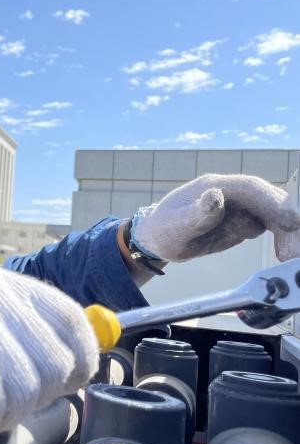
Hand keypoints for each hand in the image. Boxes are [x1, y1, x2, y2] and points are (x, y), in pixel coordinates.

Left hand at [132, 174, 299, 261]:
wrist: (158, 239)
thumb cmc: (162, 230)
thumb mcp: (174, 225)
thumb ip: (196, 213)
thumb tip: (215, 195)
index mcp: (214, 187)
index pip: (250, 188)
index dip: (272, 202)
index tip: (289, 222)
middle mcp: (231, 194)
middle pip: (270, 200)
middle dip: (287, 222)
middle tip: (292, 252)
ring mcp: (240, 207)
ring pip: (275, 214)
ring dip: (288, 233)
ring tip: (290, 256)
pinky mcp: (244, 222)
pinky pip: (271, 227)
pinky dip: (282, 239)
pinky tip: (284, 254)